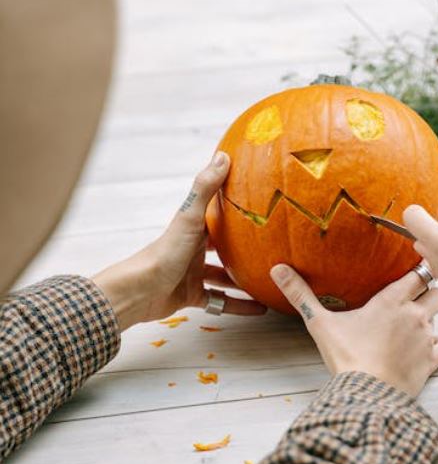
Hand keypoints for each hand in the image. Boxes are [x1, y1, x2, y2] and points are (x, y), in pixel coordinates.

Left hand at [93, 153, 265, 329]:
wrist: (140, 292)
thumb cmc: (164, 253)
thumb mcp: (189, 218)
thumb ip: (205, 188)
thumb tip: (223, 155)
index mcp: (194, 228)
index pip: (216, 215)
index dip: (235, 209)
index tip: (259, 204)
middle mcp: (193, 249)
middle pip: (222, 246)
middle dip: (243, 246)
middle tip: (270, 247)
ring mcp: (192, 273)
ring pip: (224, 275)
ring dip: (244, 278)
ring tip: (271, 279)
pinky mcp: (192, 295)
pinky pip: (221, 301)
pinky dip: (239, 305)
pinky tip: (260, 309)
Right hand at [270, 264, 437, 395]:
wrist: (366, 394)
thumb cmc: (346, 357)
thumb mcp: (319, 323)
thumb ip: (300, 294)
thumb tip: (278, 270)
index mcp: (392, 300)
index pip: (418, 272)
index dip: (416, 271)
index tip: (409, 274)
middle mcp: (414, 315)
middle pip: (437, 291)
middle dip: (429, 293)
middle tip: (413, 299)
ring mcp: (426, 338)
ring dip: (433, 317)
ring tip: (417, 322)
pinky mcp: (431, 361)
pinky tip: (430, 348)